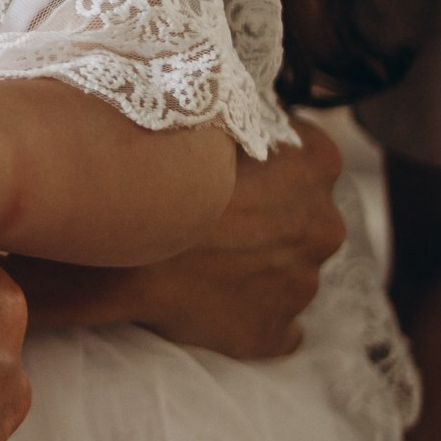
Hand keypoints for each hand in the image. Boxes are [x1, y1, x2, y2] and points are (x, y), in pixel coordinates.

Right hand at [6, 118, 343, 356]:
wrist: (116, 239)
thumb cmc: (156, 168)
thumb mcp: (205, 120)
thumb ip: (235, 121)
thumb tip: (225, 109)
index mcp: (318, 164)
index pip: (307, 158)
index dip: (265, 166)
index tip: (226, 173)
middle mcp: (324, 224)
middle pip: (302, 219)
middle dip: (267, 221)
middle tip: (210, 222)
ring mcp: (302, 284)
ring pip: (286, 272)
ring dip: (254, 269)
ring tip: (199, 263)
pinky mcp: (272, 331)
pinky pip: (276, 327)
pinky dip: (249, 317)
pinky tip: (210, 303)